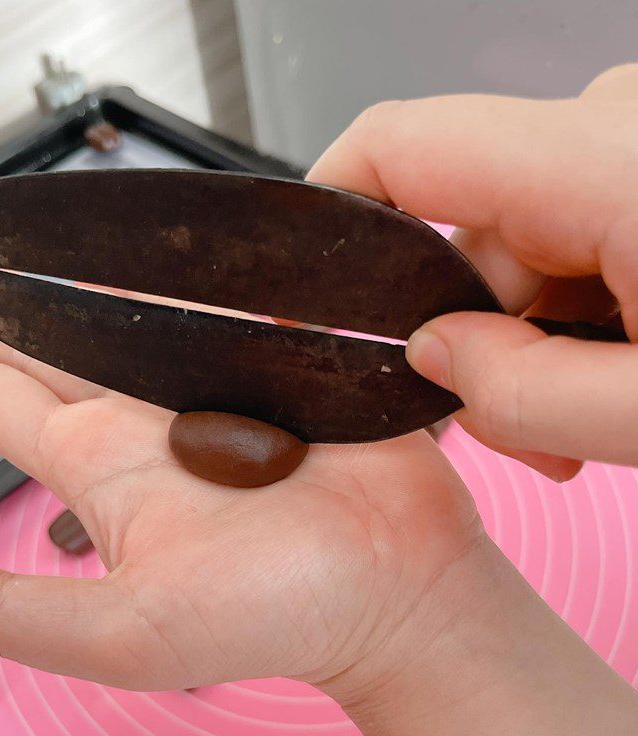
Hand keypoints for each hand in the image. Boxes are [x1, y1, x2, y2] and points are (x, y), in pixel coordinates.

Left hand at [0, 290, 482, 694]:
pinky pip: (224, 306)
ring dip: (91, 286)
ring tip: (50, 251)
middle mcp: (154, 421)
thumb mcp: (127, 631)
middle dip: (7, 319)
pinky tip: (171, 253)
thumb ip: (11, 613)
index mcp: (108, 468)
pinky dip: (195, 279)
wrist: (394, 587)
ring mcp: (217, 388)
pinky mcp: (278, 366)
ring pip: (136, 316)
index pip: (6, 410)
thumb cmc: (276, 616)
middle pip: (57, 351)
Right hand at [309, 63, 637, 478]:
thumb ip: (529, 395)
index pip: (400, 145)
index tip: (305, 292)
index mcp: (607, 161)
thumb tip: (438, 357)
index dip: (329, 213)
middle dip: (465, 339)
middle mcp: (611, 128)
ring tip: (576, 428)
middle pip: (461, 233)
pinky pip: (565, 239)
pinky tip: (606, 379)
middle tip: (514, 433)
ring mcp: (629, 145)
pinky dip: (569, 316)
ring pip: (515, 249)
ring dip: (527, 342)